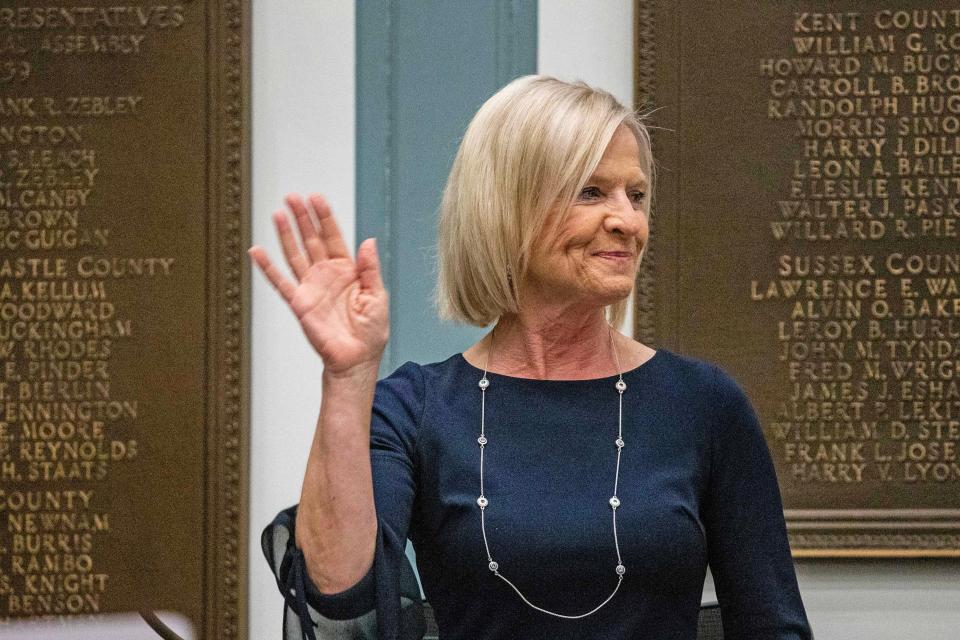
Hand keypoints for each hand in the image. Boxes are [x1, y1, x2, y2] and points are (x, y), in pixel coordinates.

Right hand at [249, 194, 388, 373]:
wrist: (356, 360)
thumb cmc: (370, 333)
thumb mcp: (378, 296)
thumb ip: (371, 268)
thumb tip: (368, 241)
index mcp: (348, 271)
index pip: (333, 237)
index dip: (325, 217)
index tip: (316, 198)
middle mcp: (327, 275)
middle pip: (311, 240)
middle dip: (303, 218)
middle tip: (293, 197)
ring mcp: (311, 287)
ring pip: (295, 254)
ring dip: (286, 234)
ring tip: (278, 213)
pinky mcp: (299, 303)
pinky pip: (280, 282)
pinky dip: (268, 267)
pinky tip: (258, 251)